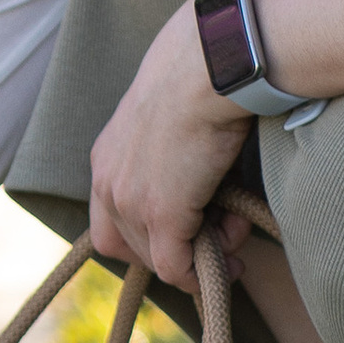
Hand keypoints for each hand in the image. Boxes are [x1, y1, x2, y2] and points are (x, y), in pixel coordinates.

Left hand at [88, 0, 254, 288]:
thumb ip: (173, 155)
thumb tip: (207, 179)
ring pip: (158, 259)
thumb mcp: (171, 120)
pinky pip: (177, 267)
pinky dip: (204, 274)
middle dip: (177, 248)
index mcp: (107, 156)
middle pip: (128, 246)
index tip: (190, 229)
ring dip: (200, 254)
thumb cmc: (202, 79)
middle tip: (219, 233)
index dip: (147, 235)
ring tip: (236, 229)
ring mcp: (129, 201)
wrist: (207, 67)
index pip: (110, 218)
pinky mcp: (161, 215)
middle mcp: (107, 181)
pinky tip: (234, 263)